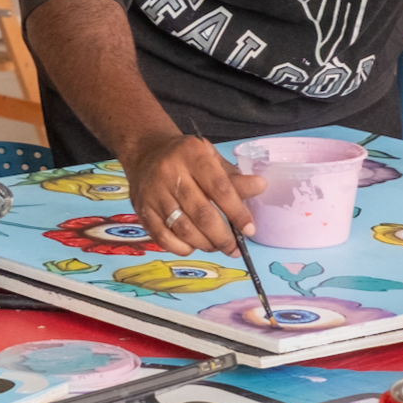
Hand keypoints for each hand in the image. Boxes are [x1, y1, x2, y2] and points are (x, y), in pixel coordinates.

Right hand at [121, 131, 266, 256]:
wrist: (146, 153)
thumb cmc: (186, 157)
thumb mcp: (211, 158)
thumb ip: (234, 177)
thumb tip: (260, 187)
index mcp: (192, 154)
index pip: (219, 188)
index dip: (237, 212)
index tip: (249, 229)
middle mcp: (170, 173)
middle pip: (201, 213)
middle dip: (222, 236)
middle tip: (234, 248)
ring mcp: (154, 193)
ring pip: (183, 228)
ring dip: (205, 244)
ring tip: (218, 247)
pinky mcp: (142, 210)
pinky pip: (163, 237)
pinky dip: (182, 248)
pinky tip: (194, 246)